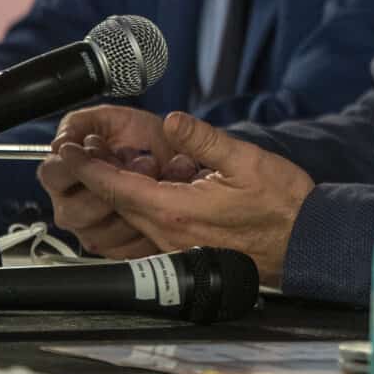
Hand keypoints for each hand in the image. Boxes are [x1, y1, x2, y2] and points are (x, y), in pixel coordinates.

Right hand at [40, 106, 178, 258]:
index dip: (77, 162)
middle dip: (114, 186)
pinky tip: (163, 201)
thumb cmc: (141, 138)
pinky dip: (149, 225)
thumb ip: (79, 123)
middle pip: (74, 211)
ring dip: (135, 205)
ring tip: (157, 175)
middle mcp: (70, 206)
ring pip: (101, 233)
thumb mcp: (110, 118)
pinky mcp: (117, 247)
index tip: (99, 147)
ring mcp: (92, 230)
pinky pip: (126, 248)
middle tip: (142, 161)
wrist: (176, 157)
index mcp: (61, 175)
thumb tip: (60, 142)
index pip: (52, 175)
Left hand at [52, 112, 312, 285]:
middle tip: (80, 151)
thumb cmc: (281, 205)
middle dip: (95, 177)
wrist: (304, 243)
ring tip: (104, 166)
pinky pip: (148, 228)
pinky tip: (140, 190)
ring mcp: (176, 247)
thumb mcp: (246, 160)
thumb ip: (204, 140)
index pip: (118, 187)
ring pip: (130, 217)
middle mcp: (169, 234)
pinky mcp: (186, 251)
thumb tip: (174, 121)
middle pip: (117, 204)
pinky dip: (135, 206)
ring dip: (114, 192)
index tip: (68, 151)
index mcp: (177, 210)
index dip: (89, 167)